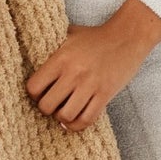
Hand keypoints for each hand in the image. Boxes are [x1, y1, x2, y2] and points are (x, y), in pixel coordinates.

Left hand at [26, 0, 160, 133]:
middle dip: (47, 108)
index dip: (34, 94)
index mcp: (61, 58)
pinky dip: (77, 125)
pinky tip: (75, 120)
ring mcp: (90, 85)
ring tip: (64, 111)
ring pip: (65, 116)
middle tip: (53, 103)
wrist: (127, 36)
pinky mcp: (105, 94)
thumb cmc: (96, 36)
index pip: (34, 87)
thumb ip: (51, 44)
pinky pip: (86, 119)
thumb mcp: (69, 34)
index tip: (41, 92)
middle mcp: (73, 73)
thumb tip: (32, 52)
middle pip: (47, 106)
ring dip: (62, 118)